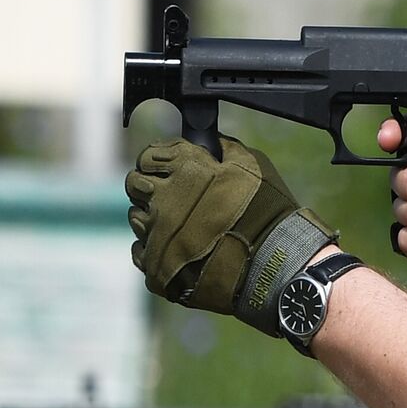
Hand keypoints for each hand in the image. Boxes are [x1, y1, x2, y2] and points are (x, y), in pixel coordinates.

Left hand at [125, 137, 335, 334]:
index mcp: (184, 170)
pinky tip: (180, 249)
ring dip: (153, 217)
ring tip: (181, 226)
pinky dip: (156, 247)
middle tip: (171, 195)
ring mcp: (156, 234)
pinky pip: (142, 251)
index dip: (158, 160)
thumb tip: (211, 141)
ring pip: (137, 218)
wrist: (272, 262)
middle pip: (134, 184)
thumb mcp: (254, 166)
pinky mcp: (155, 266)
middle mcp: (163, 199)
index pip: (149, 156)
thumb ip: (225, 149)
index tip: (168, 167)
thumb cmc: (266, 210)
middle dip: (148, 185)